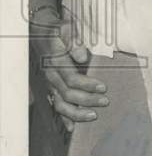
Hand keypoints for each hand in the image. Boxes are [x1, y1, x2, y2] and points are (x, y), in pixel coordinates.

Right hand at [30, 6, 106, 131]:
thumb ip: (74, 41)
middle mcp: (51, 76)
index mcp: (55, 62)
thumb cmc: (57, 31)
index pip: (71, 78)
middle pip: (68, 94)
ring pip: (61, 105)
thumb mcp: (65, 28)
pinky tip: (73, 128)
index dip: (87, 85)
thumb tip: (82, 56)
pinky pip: (57, 107)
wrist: (42, 33)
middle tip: (105, 102)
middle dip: (87, 100)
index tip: (103, 87)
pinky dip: (65, 118)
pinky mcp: (52, 89)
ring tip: (94, 116)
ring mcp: (51, 85)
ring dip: (77, 113)